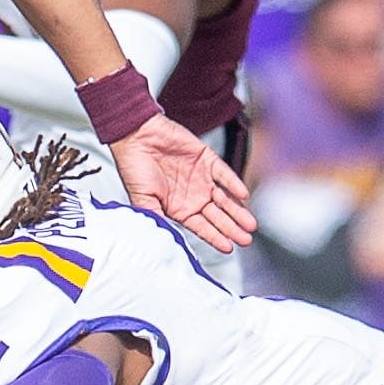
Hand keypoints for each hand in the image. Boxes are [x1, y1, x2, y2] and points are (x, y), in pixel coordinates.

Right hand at [111, 115, 253, 252]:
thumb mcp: (142, 201)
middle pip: (218, 216)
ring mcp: (201, 178)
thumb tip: (166, 242)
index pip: (202, 227)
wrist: (135, 136)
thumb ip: (157, 220)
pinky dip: (234, 184)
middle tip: (246, 240)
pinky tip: (242, 195)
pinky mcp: (206, 159)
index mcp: (179, 208)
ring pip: (225, 198)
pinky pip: (224, 174)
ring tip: (250, 224)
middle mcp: (193, 195)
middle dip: (232, 228)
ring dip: (237, 211)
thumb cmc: (133, 167)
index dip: (215, 238)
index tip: (228, 248)